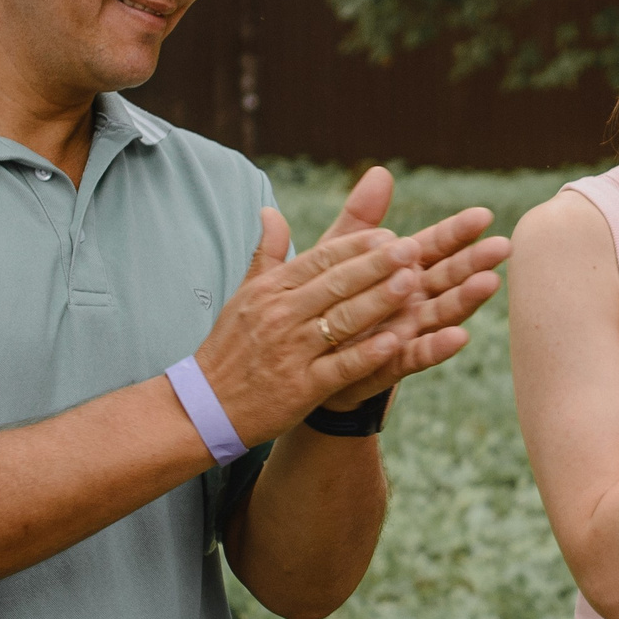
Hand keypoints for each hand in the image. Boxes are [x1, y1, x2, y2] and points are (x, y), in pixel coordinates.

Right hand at [192, 210, 420, 443]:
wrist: (206, 406)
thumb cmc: (231, 347)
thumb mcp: (244, 295)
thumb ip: (267, 253)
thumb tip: (270, 212)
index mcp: (271, 290)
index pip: (320, 259)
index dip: (356, 246)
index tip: (389, 234)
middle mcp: (281, 315)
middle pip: (336, 283)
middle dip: (377, 264)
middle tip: (413, 248)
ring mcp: (291, 351)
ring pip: (342, 320)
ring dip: (380, 300)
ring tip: (413, 283)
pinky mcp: (301, 388)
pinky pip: (340, 366)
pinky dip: (367, 353)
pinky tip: (396, 342)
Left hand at [311, 168, 511, 409]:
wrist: (308, 355)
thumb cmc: (328, 299)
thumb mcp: (337, 253)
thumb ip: (360, 218)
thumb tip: (380, 171)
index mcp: (403, 268)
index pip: (437, 245)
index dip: (459, 231)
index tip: (484, 214)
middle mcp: (413, 299)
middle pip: (449, 277)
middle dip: (475, 262)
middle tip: (503, 246)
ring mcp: (407, 331)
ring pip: (441, 313)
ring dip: (466, 299)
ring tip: (489, 283)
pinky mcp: (391, 363)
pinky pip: (416, 355)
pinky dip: (437, 348)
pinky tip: (459, 337)